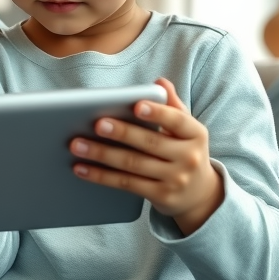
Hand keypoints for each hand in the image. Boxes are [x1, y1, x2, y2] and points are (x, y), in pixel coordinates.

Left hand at [68, 78, 223, 235]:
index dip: (157, 113)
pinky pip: (126, 184)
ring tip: (77, 145)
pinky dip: (101, 176)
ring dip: (102, 154)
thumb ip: (172, 106)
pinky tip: (81, 168)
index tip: (136, 105)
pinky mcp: (161, 197)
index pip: (177, 120)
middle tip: (96, 124)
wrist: (201, 195)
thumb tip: (159, 82)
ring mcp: (175, 180)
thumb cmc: (185, 152)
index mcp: (195, 134)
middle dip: (121, 133)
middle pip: (150, 143)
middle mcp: (189, 157)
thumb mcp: (186, 129)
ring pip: (133, 165)